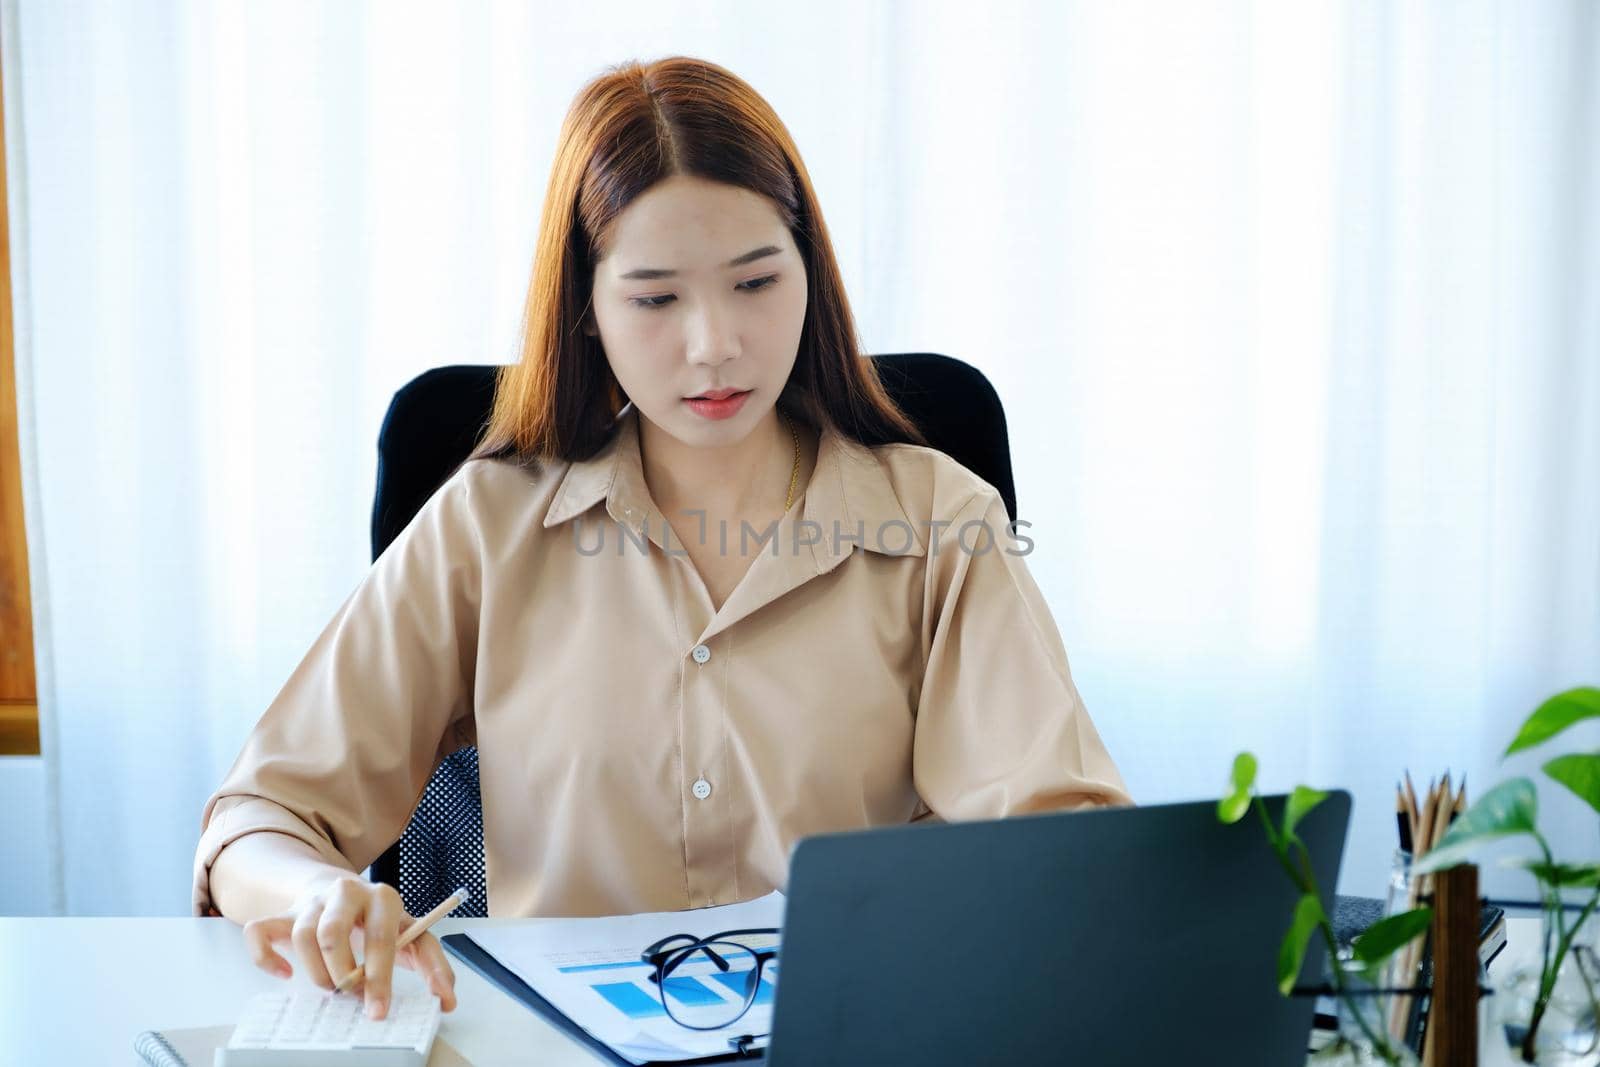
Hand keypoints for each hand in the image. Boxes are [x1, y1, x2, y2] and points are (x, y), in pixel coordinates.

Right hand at [241, 875, 456, 1019]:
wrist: (338, 889)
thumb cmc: (378, 920)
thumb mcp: (410, 935)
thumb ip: (433, 964)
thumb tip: (448, 1000)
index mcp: (383, 897)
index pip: (381, 938)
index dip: (380, 978)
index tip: (377, 1010)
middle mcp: (346, 892)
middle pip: (334, 934)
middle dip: (342, 974)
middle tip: (349, 995)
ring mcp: (311, 902)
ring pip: (302, 937)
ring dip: (315, 973)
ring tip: (329, 985)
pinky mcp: (282, 914)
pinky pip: (259, 932)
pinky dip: (267, 958)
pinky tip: (285, 973)